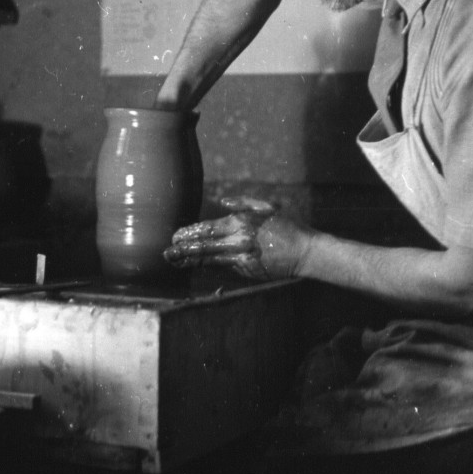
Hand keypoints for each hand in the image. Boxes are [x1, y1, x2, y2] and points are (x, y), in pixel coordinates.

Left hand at [163, 195, 312, 280]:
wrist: (305, 251)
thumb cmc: (285, 225)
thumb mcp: (265, 207)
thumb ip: (242, 203)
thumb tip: (222, 202)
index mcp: (241, 223)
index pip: (208, 229)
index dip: (190, 233)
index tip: (176, 235)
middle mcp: (239, 242)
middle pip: (205, 247)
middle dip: (184, 250)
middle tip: (166, 252)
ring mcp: (242, 259)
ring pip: (211, 260)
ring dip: (190, 261)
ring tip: (174, 261)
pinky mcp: (247, 271)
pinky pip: (224, 267)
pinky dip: (209, 265)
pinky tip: (195, 266)